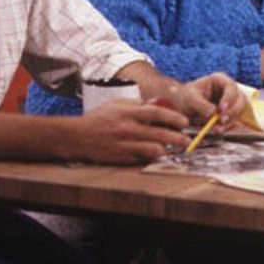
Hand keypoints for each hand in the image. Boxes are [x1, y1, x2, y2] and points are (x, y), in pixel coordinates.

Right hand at [75, 98, 189, 163]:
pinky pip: (142, 158)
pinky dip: (151, 157)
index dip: (173, 117)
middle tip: (186, 140)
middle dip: (176, 138)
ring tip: (172, 148)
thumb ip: (137, 105)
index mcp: (127, 112)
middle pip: (159, 133)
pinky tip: (156, 155)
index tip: (184, 122)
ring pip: (153, 149)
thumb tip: (157, 106)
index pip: (156, 113)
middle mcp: (127, 128)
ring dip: (166, 149)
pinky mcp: (121, 157)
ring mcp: (124, 144)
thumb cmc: (99, 118)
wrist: (77, 136)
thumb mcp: (117, 104)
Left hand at [171, 72, 247, 127]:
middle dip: (233, 111)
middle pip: (240, 99)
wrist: (183, 108)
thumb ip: (201, 104)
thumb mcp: (190, 98)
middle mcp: (229, 90)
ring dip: (231, 121)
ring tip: (219, 129)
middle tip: (222, 121)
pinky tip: (219, 131)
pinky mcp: (230, 114)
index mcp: (219, 80)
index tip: (222, 109)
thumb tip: (213, 113)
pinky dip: (228, 126)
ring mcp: (231, 103)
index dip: (229, 97)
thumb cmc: (187, 98)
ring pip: (239, 112)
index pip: (230, 86)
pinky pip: (234, 121)